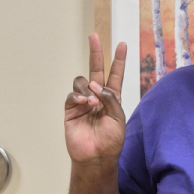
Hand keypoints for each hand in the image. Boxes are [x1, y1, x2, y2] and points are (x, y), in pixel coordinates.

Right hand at [65, 34, 127, 165]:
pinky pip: (72, 95)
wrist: (96, 157)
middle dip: (96, 53)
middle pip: (96, 70)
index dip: (119, 60)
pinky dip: (78, 96)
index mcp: (113, 98)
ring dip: (87, 88)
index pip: (116, 75)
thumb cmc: (111, 140)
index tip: (122, 44)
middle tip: (94, 36)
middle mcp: (98, 96)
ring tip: (92, 102)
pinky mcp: (71, 109)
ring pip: (82, 82)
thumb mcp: (118, 118)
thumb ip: (110, 99)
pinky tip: (84, 103)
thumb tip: (96, 85)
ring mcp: (83, 102)